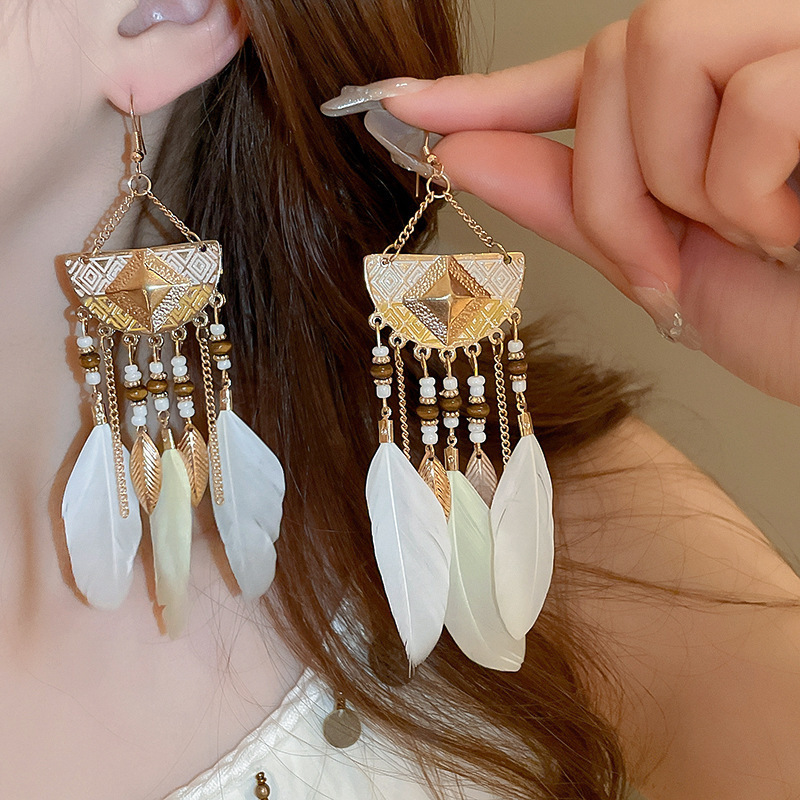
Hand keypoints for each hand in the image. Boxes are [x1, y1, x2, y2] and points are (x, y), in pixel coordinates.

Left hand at [322, 0, 799, 405]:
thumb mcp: (671, 266)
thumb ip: (575, 201)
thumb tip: (464, 148)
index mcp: (713, 100)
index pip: (580, 74)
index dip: (488, 95)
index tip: (401, 107)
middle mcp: (765, 40)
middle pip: (611, 53)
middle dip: (610, 184)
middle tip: (664, 264)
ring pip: (658, 51)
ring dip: (674, 185)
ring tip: (754, 239)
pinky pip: (744, 99)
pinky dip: (745, 192)